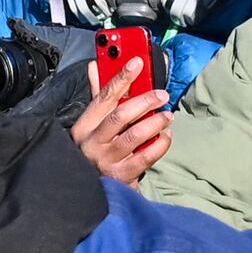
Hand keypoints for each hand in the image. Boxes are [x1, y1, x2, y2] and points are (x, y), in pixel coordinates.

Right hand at [64, 52, 170, 181]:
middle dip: (144, 101)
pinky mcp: (121, 176)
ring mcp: (106, 161)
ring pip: (134, 135)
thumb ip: (98, 96)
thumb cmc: (95, 152)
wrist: (89, 191)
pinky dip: (159, 145)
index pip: (104, 96)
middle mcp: (92, 143)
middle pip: (120, 115)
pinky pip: (145, 158)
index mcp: (84, 126)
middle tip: (162, 95)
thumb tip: (95, 65)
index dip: (121, 77)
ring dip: (155, 122)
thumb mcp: (91, 125)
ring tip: (167, 116)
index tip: (137, 62)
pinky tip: (166, 137)